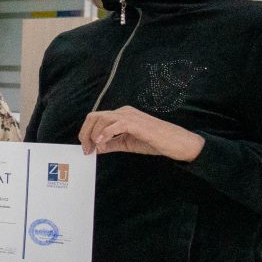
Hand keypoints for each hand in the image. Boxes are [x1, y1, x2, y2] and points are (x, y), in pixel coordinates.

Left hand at [79, 106, 203, 161]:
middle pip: (95, 116)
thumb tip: (95, 148)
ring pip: (102, 119)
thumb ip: (111, 143)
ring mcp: (131, 116)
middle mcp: (124, 112)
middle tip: (87, 149)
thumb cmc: (154, 141)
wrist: (175, 142)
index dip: (86, 132)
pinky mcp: (137, 123)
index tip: (86, 148)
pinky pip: (116, 124)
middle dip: (85, 133)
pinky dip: (105, 133)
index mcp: (121, 115)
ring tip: (95, 148)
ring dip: (94, 135)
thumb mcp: (126, 143)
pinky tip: (102, 143)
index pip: (96, 118)